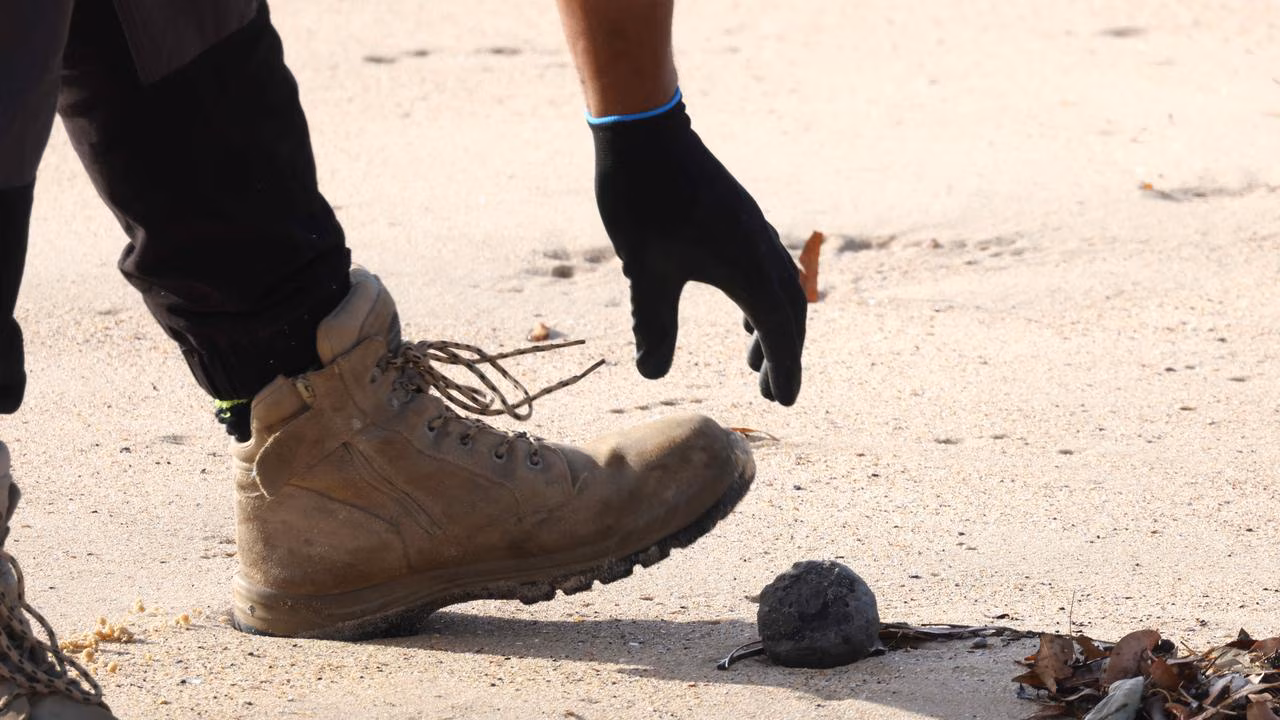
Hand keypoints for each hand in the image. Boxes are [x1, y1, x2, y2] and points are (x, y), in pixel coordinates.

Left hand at [590, 100, 806, 404]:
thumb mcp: (646, 271)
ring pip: (778, 289)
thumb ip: (653, 324)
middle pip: (789, 311)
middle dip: (783, 355)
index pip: (780, 330)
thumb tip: (651, 374)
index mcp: (747, 268)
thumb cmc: (644, 201)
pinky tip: (740, 313)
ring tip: (752, 359)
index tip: (783, 401)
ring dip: (772, 328)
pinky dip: (762, 300)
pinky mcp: (738, 218)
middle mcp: (760, 248)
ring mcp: (751, 230)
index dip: (785, 369)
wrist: (645, 133)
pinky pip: (766, 269)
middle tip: (769, 391)